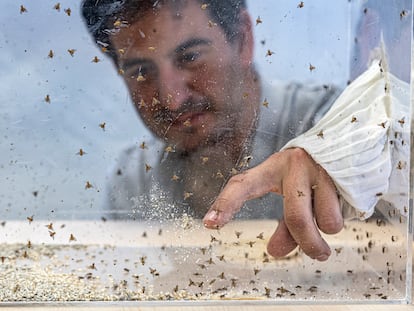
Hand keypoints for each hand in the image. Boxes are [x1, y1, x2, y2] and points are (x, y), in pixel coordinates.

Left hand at [203, 147, 342, 260]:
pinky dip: (343, 218)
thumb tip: (275, 252)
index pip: (242, 184)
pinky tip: (341, 202)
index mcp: (271, 168)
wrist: (349, 144)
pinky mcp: (343, 172)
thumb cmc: (311, 177)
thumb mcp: (293, 197)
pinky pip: (343, 213)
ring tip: (329, 218)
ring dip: (329, 231)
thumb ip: (285, 226)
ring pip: (325, 220)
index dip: (226, 204)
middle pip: (295, 218)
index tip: (210, 224)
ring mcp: (319, 167)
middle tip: (317, 253)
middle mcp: (292, 164)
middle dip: (307, 243)